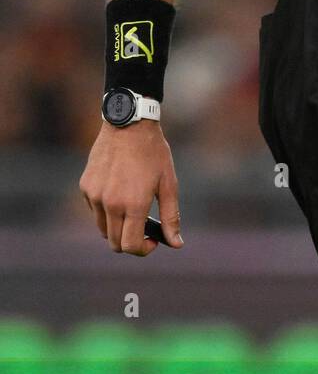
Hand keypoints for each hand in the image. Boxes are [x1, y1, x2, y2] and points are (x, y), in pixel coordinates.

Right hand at [79, 119, 182, 255]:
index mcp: (134, 204)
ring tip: (132, 207)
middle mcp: (110, 203)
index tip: (152, 241)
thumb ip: (171, 216)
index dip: (143, 250)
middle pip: (114, 243)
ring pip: (103, 229)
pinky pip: (95, 210)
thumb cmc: (153, 152)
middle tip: (145, 228)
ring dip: (117, 227)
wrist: (128, 123)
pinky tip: (119, 191)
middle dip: (130, 242)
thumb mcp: (168, 183)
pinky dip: (106, 210)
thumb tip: (176, 244)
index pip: (131, 246)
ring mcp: (95, 195)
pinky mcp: (85, 186)